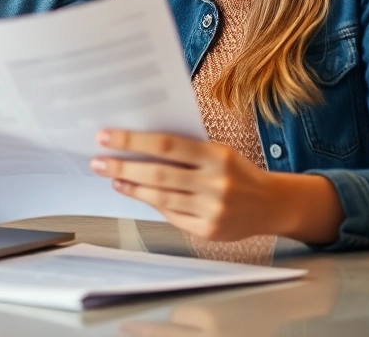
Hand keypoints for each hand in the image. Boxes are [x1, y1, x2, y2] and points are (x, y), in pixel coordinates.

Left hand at [90, 129, 341, 243]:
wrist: (271, 204)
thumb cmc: (236, 172)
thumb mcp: (217, 152)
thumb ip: (184, 150)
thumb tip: (137, 145)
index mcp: (217, 156)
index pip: (166, 144)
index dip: (133, 140)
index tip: (106, 137)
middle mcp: (216, 183)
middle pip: (158, 173)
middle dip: (122, 166)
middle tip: (97, 161)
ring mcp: (212, 209)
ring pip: (161, 197)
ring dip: (132, 187)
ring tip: (112, 177)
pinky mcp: (209, 230)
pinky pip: (171, 215)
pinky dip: (150, 203)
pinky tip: (135, 193)